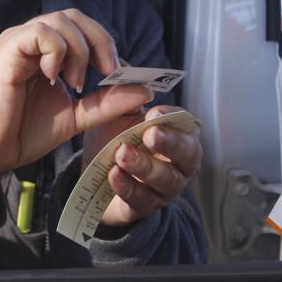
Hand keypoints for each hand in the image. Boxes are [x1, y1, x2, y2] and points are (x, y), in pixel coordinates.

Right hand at [0, 8, 152, 181]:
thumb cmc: (21, 132)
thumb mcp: (74, 118)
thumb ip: (105, 103)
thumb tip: (142, 91)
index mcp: (47, 52)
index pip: (84, 29)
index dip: (107, 46)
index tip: (122, 75)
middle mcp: (32, 40)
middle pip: (76, 16)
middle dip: (100, 41)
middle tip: (108, 71)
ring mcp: (19, 41)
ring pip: (61, 20)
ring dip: (79, 50)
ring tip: (75, 83)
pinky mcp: (8, 49)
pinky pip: (41, 31)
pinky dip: (56, 51)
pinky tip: (52, 77)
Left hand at [98, 105, 202, 226]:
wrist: (94, 174)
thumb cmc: (115, 138)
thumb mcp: (118, 113)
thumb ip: (125, 95)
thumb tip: (128, 75)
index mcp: (179, 134)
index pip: (186, 125)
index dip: (172, 118)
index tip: (154, 112)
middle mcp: (180, 163)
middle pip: (187, 155)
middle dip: (170, 143)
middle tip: (150, 134)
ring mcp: (166, 189)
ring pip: (165, 180)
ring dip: (144, 166)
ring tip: (122, 154)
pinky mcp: (145, 207)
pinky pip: (141, 199)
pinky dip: (127, 186)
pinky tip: (113, 174)